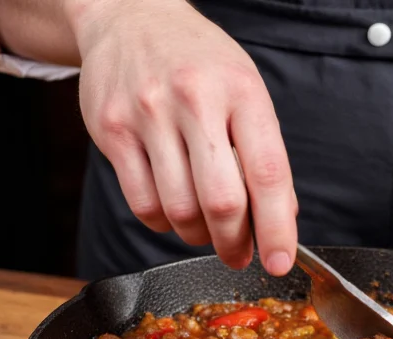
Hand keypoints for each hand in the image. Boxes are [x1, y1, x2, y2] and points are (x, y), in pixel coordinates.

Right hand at [65, 0, 297, 275]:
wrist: (130, 16)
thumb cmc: (198, 60)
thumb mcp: (244, 90)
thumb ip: (263, 152)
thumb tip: (280, 218)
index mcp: (241, 90)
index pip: (268, 173)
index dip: (277, 228)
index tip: (280, 261)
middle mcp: (195, 99)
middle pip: (221, 201)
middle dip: (234, 242)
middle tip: (239, 255)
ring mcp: (148, 114)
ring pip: (179, 209)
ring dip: (197, 235)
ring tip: (204, 227)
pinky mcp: (112, 130)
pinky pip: (142, 203)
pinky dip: (162, 222)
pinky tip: (172, 209)